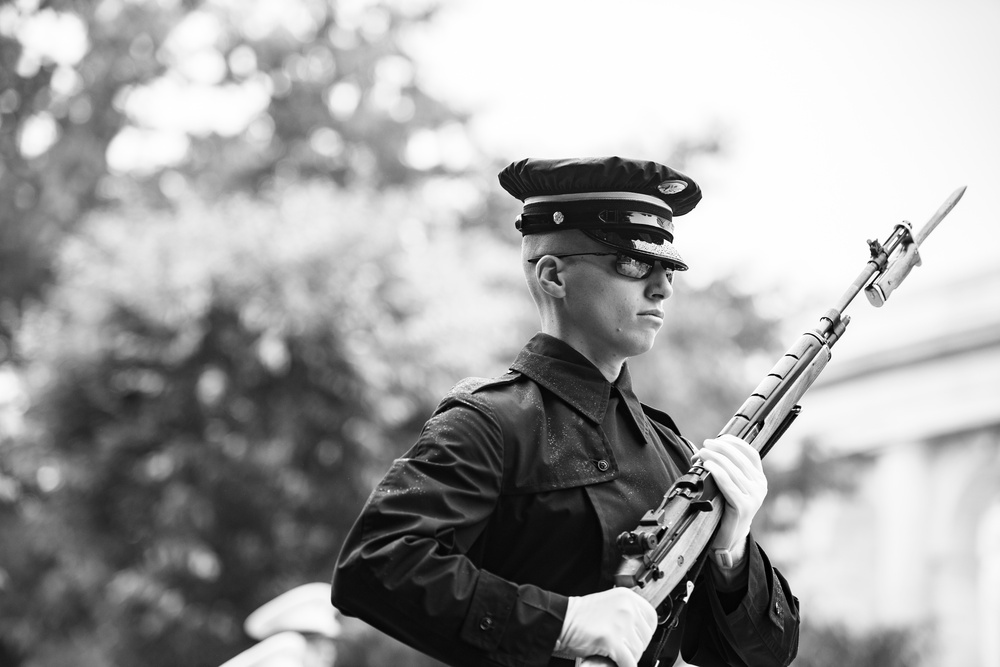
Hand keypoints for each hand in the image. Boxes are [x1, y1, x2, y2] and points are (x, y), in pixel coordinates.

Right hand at [554, 588, 656, 666]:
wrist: (559, 620)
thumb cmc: (580, 616)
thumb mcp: (609, 605)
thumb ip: (627, 613)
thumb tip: (640, 633)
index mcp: (627, 597)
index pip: (652, 619)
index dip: (644, 633)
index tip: (636, 638)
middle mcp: (626, 608)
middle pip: (645, 638)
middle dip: (633, 647)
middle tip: (619, 647)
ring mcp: (620, 623)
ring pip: (637, 652)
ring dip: (626, 657)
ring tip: (612, 653)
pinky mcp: (611, 640)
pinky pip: (628, 662)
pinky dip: (624, 666)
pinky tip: (616, 663)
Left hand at [697, 434, 766, 556]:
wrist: (729, 538)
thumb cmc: (726, 509)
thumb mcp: (731, 486)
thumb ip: (728, 470)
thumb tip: (709, 449)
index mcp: (759, 479)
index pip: (750, 453)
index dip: (735, 442)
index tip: (719, 437)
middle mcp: (760, 487)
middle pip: (739, 459)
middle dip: (720, 448)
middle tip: (705, 444)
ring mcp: (753, 497)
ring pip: (732, 470)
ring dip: (715, 458)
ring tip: (702, 453)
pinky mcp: (743, 506)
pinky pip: (728, 484)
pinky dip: (717, 472)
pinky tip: (708, 466)